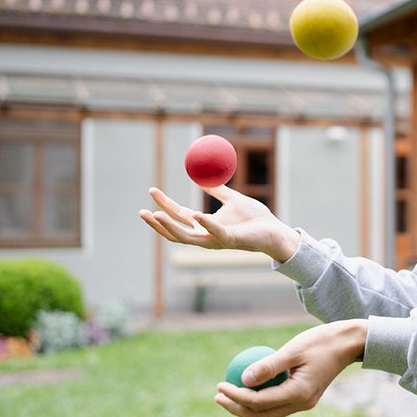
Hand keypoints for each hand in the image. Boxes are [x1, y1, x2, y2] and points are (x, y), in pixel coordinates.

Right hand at [138, 185, 299, 262]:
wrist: (275, 230)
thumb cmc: (255, 218)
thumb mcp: (232, 199)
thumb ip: (218, 190)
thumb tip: (203, 176)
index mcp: (205, 225)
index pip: (178, 215)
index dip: (163, 204)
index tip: (152, 190)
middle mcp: (206, 236)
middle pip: (175, 231)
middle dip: (157, 222)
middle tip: (142, 210)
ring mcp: (217, 240)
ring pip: (187, 237)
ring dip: (170, 227)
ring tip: (156, 215)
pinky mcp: (231, 240)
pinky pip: (216, 232)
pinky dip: (206, 224)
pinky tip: (197, 215)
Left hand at [215, 320, 367, 416]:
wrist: (349, 344)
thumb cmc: (321, 342)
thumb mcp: (293, 350)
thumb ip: (268, 366)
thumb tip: (241, 378)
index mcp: (299, 394)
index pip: (258, 402)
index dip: (236, 396)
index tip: (220, 385)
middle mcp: (301, 404)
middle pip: (261, 415)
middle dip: (236, 409)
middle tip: (217, 395)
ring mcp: (304, 403)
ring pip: (269, 413)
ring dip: (246, 406)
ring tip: (227, 394)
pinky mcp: (304, 397)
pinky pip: (277, 403)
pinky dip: (260, 399)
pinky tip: (247, 386)